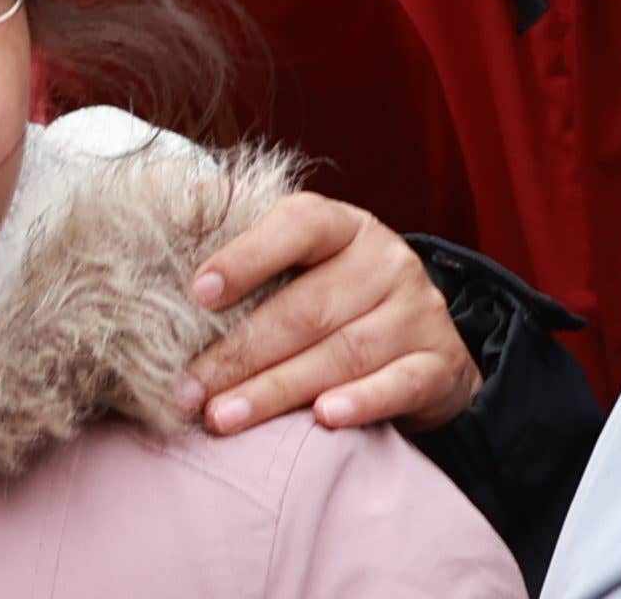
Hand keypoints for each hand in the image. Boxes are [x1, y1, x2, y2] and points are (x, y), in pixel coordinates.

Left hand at [189, 192, 481, 434]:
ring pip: (345, 352)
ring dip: (277, 389)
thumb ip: (247, 237)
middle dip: (241, 352)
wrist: (421, 347)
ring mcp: (418, 313)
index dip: (248, 255)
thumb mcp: (300, 262)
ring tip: (222, 417)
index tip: (197, 292)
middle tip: (187, 390)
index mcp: (346, 227)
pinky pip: (402, 383)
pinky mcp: (439, 364)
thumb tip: (181, 203)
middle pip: (310, 307)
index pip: (300, 225)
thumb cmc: (335, 302)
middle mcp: (387, 262)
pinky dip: (363, 400)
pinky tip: (323, 418)